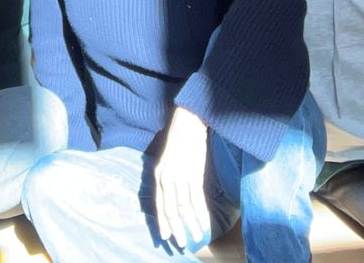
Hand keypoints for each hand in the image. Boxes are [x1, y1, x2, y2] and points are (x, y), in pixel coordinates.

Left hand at [154, 106, 211, 251]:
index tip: (166, 236)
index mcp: (159, 174)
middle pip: (170, 209)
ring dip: (191, 225)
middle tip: (181, 243)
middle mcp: (166, 177)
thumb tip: (175, 195)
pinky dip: (201, 215)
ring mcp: (180, 176)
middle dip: (176, 228)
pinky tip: (205, 224)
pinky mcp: (194, 174)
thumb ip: (169, 176)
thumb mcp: (169, 160)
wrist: (189, 120)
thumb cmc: (181, 139)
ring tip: (196, 238)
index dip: (162, 221)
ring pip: (184, 208)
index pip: (158, 203)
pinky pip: (197, 200)